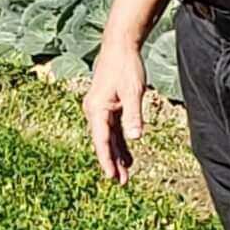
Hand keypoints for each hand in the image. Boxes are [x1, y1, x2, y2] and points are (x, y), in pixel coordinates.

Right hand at [82, 40, 147, 184]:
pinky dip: (119, 143)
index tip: (111, 177)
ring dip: (116, 156)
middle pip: (103, 142)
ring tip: (125, 175)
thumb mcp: (133, 92)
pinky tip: (127, 157)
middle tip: (121, 183)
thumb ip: (133, 115)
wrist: (120, 46)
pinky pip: (112, 130)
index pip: (101, 140)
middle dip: (112, 163)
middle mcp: (94, 111)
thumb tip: (135, 138)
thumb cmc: (126, 66)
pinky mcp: (108, 106)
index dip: (106, 160)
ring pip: (108, 138)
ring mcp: (100, 109)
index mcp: (97, 109)